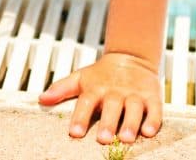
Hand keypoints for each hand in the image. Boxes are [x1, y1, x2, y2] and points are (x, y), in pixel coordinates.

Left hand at [38, 52, 162, 144]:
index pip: (86, 102)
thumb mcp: (81, 78)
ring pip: (133, 108)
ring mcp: (134, 94)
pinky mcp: (152, 96)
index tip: (75, 133)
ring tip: (125, 138)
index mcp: (96, 88)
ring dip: (130, 123)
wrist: (131, 57)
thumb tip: (41, 99)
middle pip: (111, 106)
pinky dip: (153, 120)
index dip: (80, 117)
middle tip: (103, 138)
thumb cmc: (102, 75)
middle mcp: (115, 91)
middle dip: (108, 122)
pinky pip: (154, 109)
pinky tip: (149, 131)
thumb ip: (61, 88)